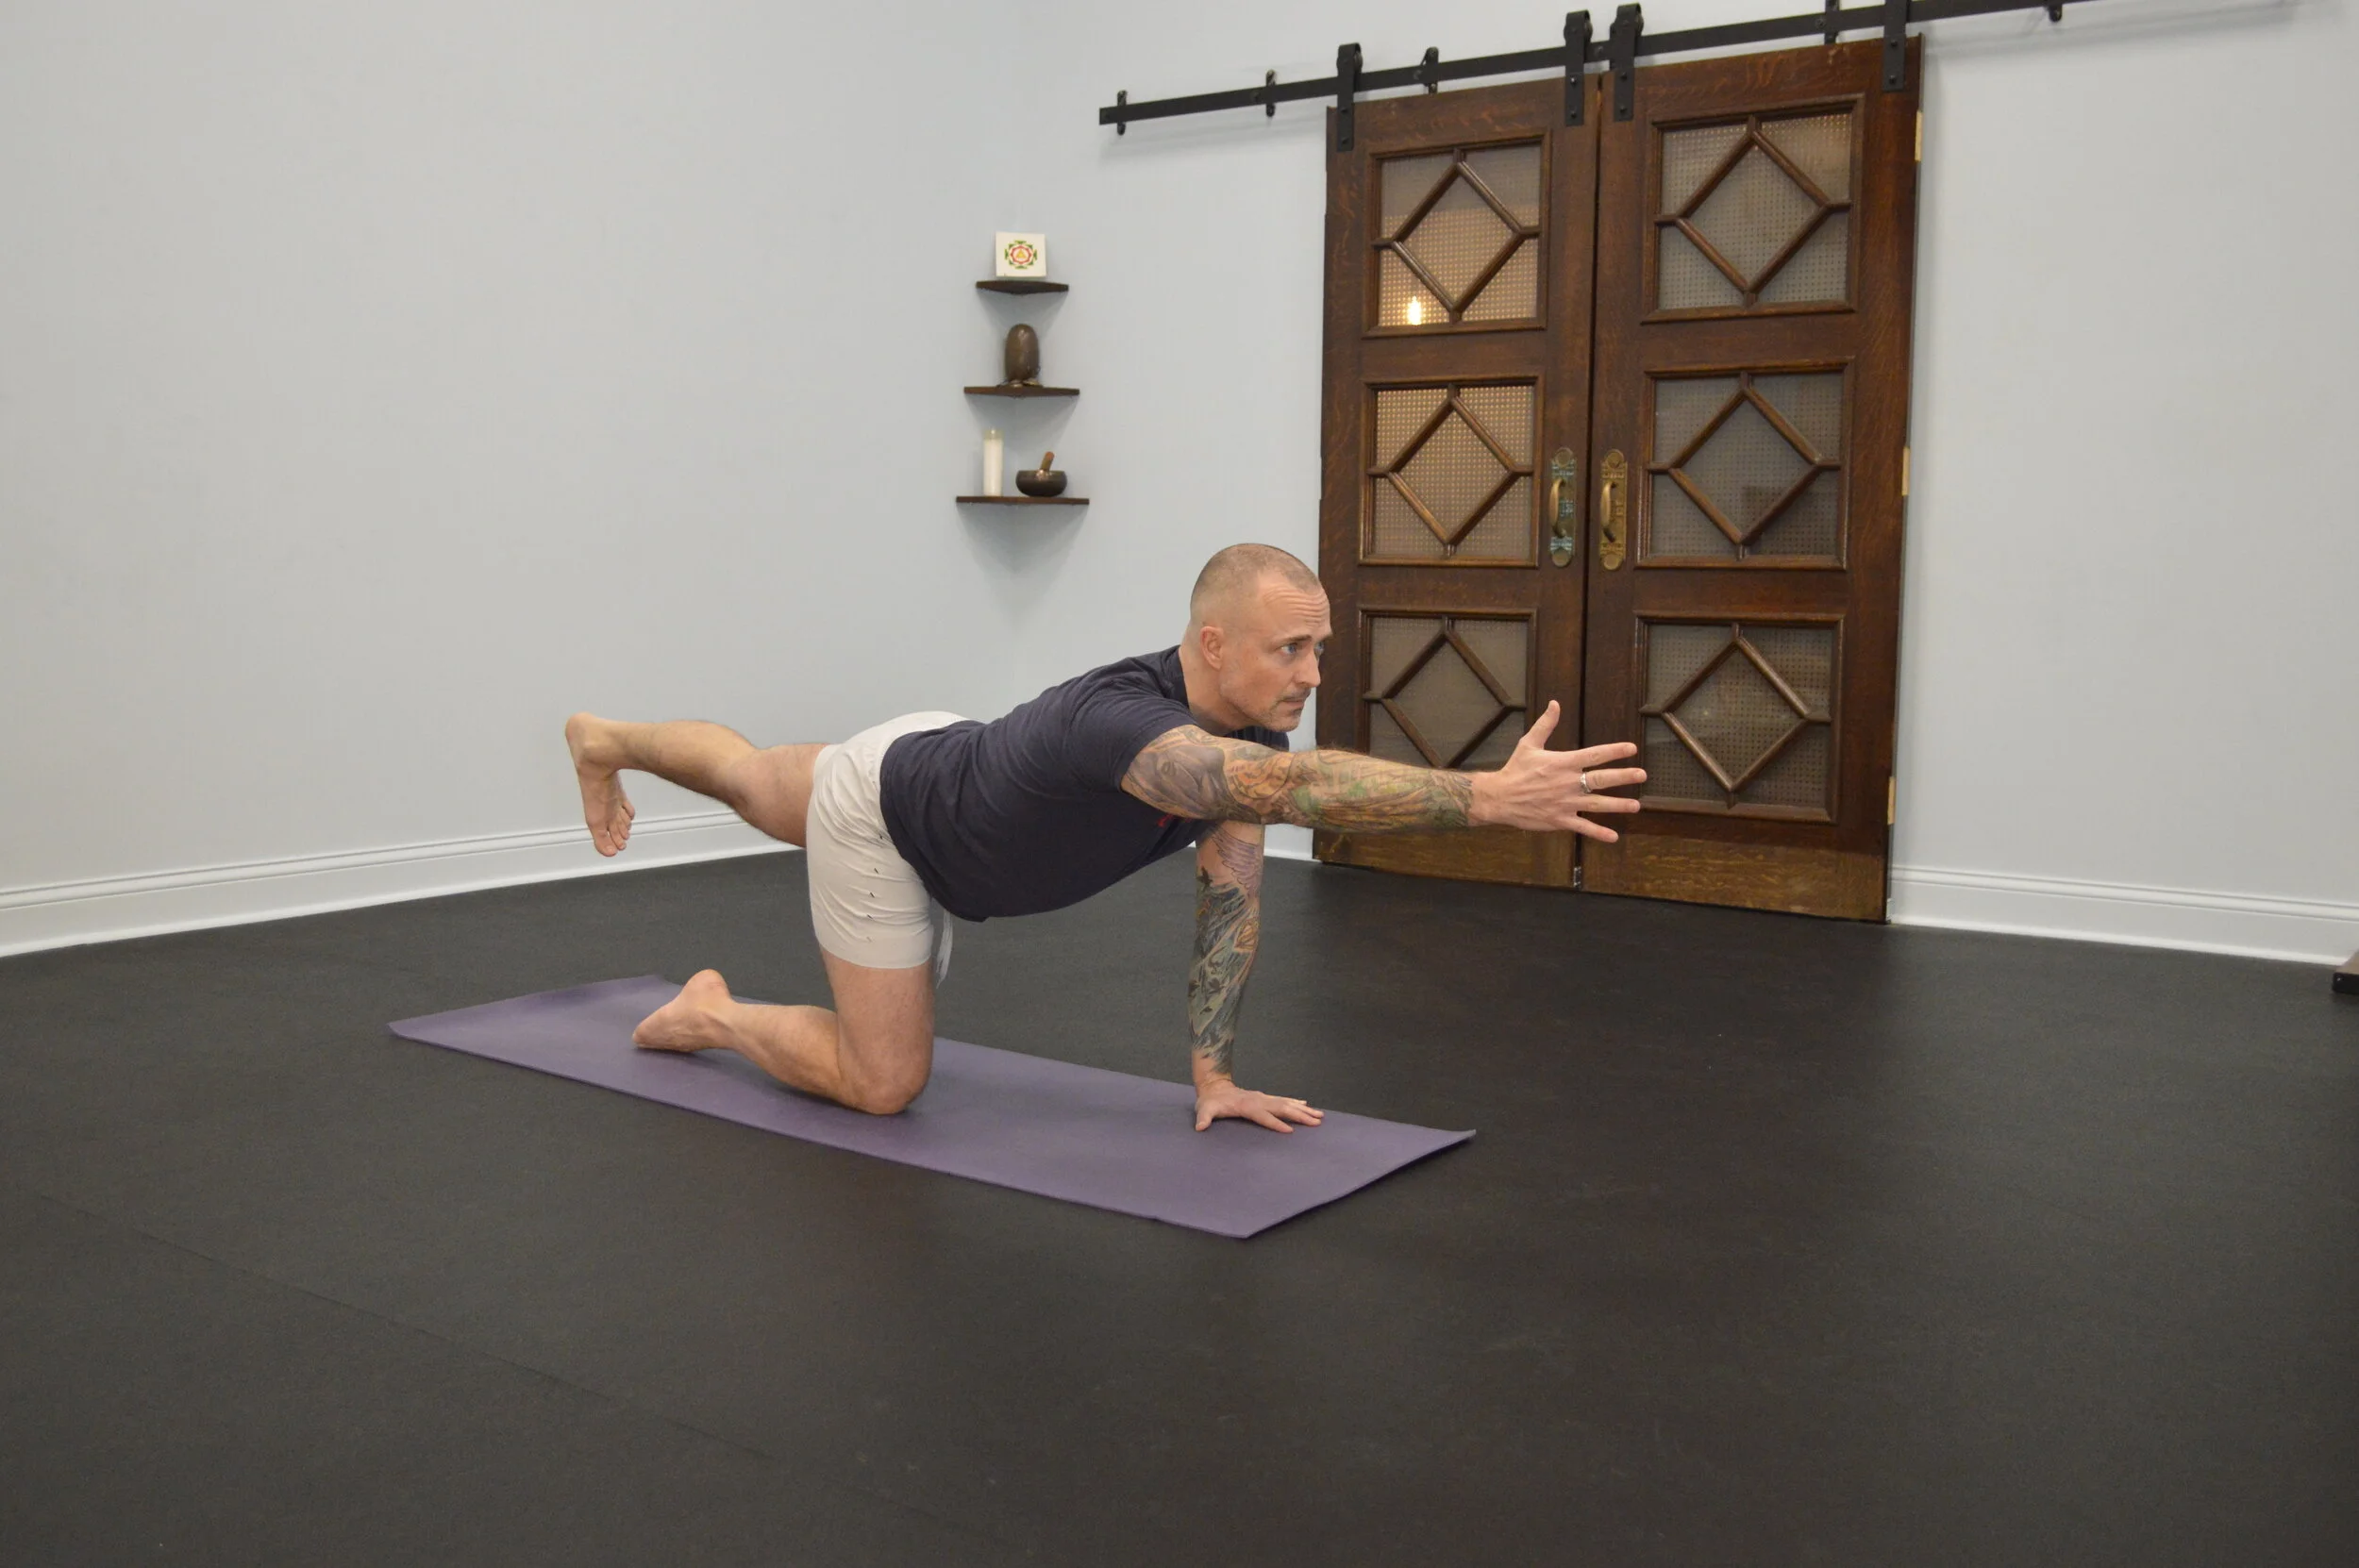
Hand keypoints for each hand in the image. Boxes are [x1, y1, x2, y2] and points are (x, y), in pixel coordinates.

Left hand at [1194, 1078, 1323, 1133]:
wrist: (1214, 1086)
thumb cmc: (1210, 1102)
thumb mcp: (1204, 1109)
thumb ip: (1204, 1118)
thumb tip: (1200, 1127)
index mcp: (1247, 1106)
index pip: (1264, 1116)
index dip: (1275, 1124)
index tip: (1290, 1131)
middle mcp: (1259, 1100)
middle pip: (1282, 1108)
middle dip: (1299, 1116)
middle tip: (1316, 1122)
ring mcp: (1263, 1098)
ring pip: (1287, 1103)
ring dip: (1303, 1110)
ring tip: (1319, 1115)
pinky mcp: (1265, 1098)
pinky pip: (1283, 1100)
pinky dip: (1296, 1103)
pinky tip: (1306, 1106)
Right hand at [1467, 701, 1646, 840]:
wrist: (1499, 797)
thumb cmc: (1515, 769)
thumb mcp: (1529, 743)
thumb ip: (1546, 724)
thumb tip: (1555, 703)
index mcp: (1562, 762)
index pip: (1594, 754)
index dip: (1614, 751)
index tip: (1632, 749)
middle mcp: (1567, 782)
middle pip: (1600, 779)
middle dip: (1623, 777)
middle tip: (1642, 775)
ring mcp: (1564, 803)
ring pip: (1596, 804)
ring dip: (1618, 805)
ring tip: (1636, 806)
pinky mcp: (1559, 820)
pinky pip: (1582, 827)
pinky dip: (1598, 832)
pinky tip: (1613, 836)